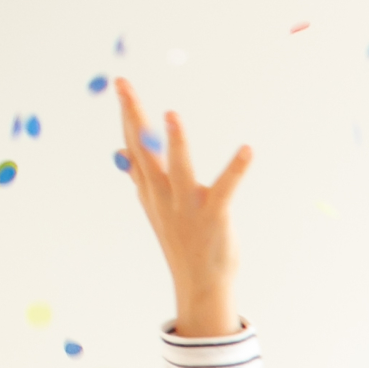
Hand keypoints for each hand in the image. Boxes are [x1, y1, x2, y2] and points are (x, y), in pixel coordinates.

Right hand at [115, 80, 249, 337]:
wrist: (199, 284)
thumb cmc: (182, 242)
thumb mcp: (156, 208)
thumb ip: (141, 178)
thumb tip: (122, 153)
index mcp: (150, 190)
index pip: (134, 145)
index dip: (128, 115)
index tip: (120, 86)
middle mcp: (163, 195)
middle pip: (145, 149)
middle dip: (134, 116)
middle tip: (123, 84)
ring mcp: (187, 206)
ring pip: (178, 168)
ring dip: (175, 142)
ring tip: (172, 115)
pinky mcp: (215, 216)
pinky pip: (227, 189)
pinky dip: (237, 169)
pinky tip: (248, 150)